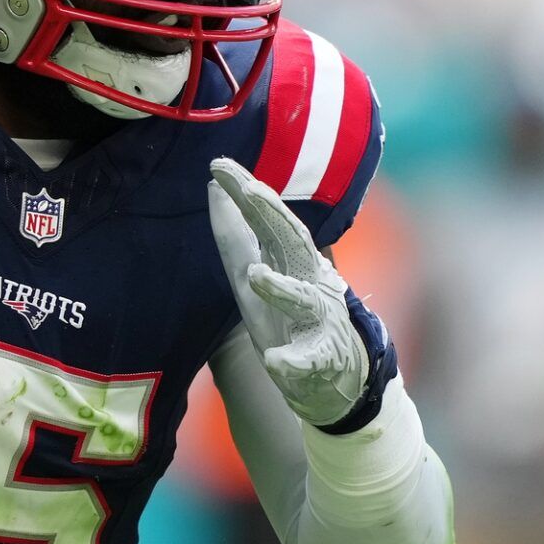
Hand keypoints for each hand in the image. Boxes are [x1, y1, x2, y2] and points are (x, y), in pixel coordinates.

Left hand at [208, 158, 386, 428]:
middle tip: (248, 190)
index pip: (269, 219)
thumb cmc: (289, 317)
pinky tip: (276, 361)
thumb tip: (212, 186)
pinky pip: (309, 360)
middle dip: (273, 217)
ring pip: (304, 300)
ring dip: (281, 287)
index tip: (219, 165)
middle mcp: (310, 281)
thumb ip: (235, 234)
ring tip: (256, 275)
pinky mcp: (321, 360)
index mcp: (292, 260)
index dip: (247, 192)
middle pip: (294, 244)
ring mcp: (320, 320)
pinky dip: (294, 361)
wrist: (331, 378)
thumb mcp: (255, 272)